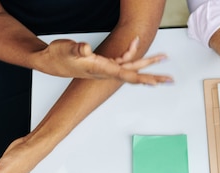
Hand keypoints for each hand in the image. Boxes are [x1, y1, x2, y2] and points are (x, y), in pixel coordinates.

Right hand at [38, 36, 171, 84]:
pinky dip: (131, 50)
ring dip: (147, 62)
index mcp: (102, 69)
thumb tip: (86, 48)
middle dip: (153, 76)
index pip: (126, 75)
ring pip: (132, 66)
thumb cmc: (58, 57)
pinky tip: (136, 42)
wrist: (49, 61)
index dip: (142, 79)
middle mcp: (107, 71)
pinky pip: (123, 58)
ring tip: (163, 57)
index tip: (156, 83)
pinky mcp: (104, 62)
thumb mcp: (67, 50)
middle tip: (170, 80)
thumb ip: (78, 49)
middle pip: (135, 74)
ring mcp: (107, 67)